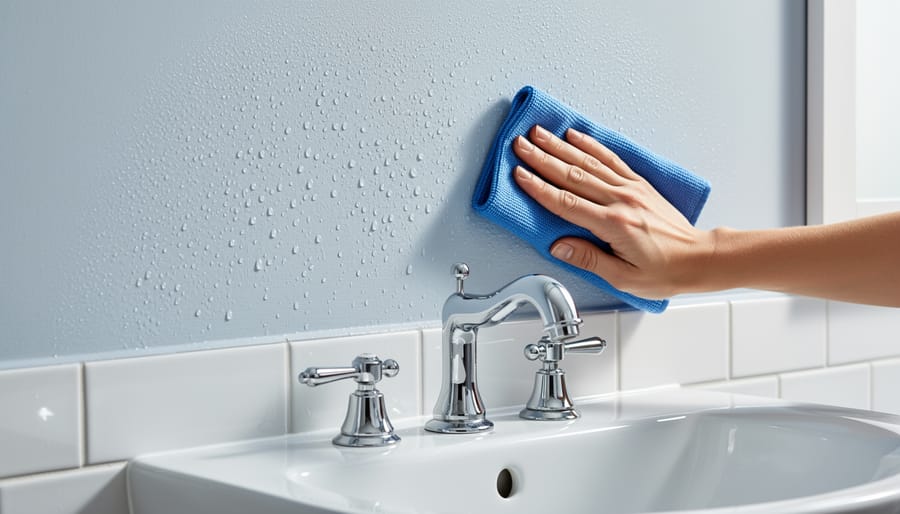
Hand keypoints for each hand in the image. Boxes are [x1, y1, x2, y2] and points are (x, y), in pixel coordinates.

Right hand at [512, 125, 716, 298]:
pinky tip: (575, 136)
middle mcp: (621, 201)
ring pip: (588, 162)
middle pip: (573, 175)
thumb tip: (558, 246)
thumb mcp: (624, 277)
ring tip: (539, 134)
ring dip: (560, 146)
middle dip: (542, 158)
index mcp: (613, 224)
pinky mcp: (638, 184)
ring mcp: (630, 189)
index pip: (566, 202)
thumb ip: (588, 259)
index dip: (539, 188)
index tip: (520, 174)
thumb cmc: (666, 271)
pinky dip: (591, 145)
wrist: (700, 258)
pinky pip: (610, 159)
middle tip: (520, 145)